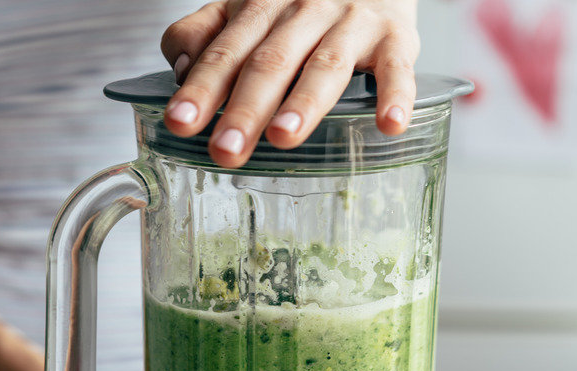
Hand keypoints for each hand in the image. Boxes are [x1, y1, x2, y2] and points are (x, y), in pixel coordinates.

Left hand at [161, 0, 419, 167]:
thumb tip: (180, 68)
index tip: (180, 123)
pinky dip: (395, 94)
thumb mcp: (246, 6)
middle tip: (226, 149)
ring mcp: (351, 23)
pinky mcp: (396, 35)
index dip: (201, 87)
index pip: (226, 52)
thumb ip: (205, 34)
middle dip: (246, 108)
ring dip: (305, 102)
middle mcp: (303, 11)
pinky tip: (388, 124)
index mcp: (259, 8)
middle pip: (271, 62)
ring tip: (283, 137)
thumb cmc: (299, 1)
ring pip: (326, 64)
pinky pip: (397, 66)